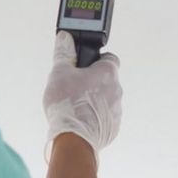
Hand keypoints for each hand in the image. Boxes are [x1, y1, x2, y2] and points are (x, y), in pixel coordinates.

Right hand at [43, 32, 122, 163]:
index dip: (97, 60)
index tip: (84, 66)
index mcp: (107, 72)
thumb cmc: (67, 104)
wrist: (74, 140)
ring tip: (75, 106)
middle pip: (106, 80)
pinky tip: (80, 120)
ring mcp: (117, 110)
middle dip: (92, 82)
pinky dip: (95, 117)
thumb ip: (63, 53)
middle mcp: (117, 89)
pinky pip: (106, 117)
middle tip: (74, 87)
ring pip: (106, 99)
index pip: (109, 58)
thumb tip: (65, 37)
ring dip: (94, 100)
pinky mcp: (114, 127)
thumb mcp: (59, 73)